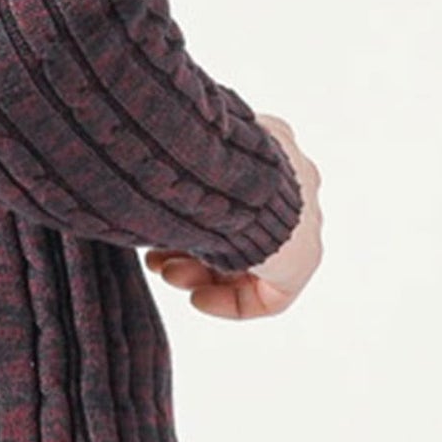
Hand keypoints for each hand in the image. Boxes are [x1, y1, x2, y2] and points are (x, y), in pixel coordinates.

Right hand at [143, 112, 322, 318]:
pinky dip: (233, 299)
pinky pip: (269, 288)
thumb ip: (178, 160)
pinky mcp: (305, 258)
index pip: (229, 183)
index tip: (158, 220)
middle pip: (235, 224)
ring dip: (201, 271)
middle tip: (154, 257)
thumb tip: (137, 160)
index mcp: (270, 141)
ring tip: (166, 274)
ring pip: (247, 257)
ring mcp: (303, 219)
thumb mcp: (186, 146)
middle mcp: (292, 179)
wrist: (241, 176)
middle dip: (189, 245)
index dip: (191, 208)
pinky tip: (198, 299)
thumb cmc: (201, 152)